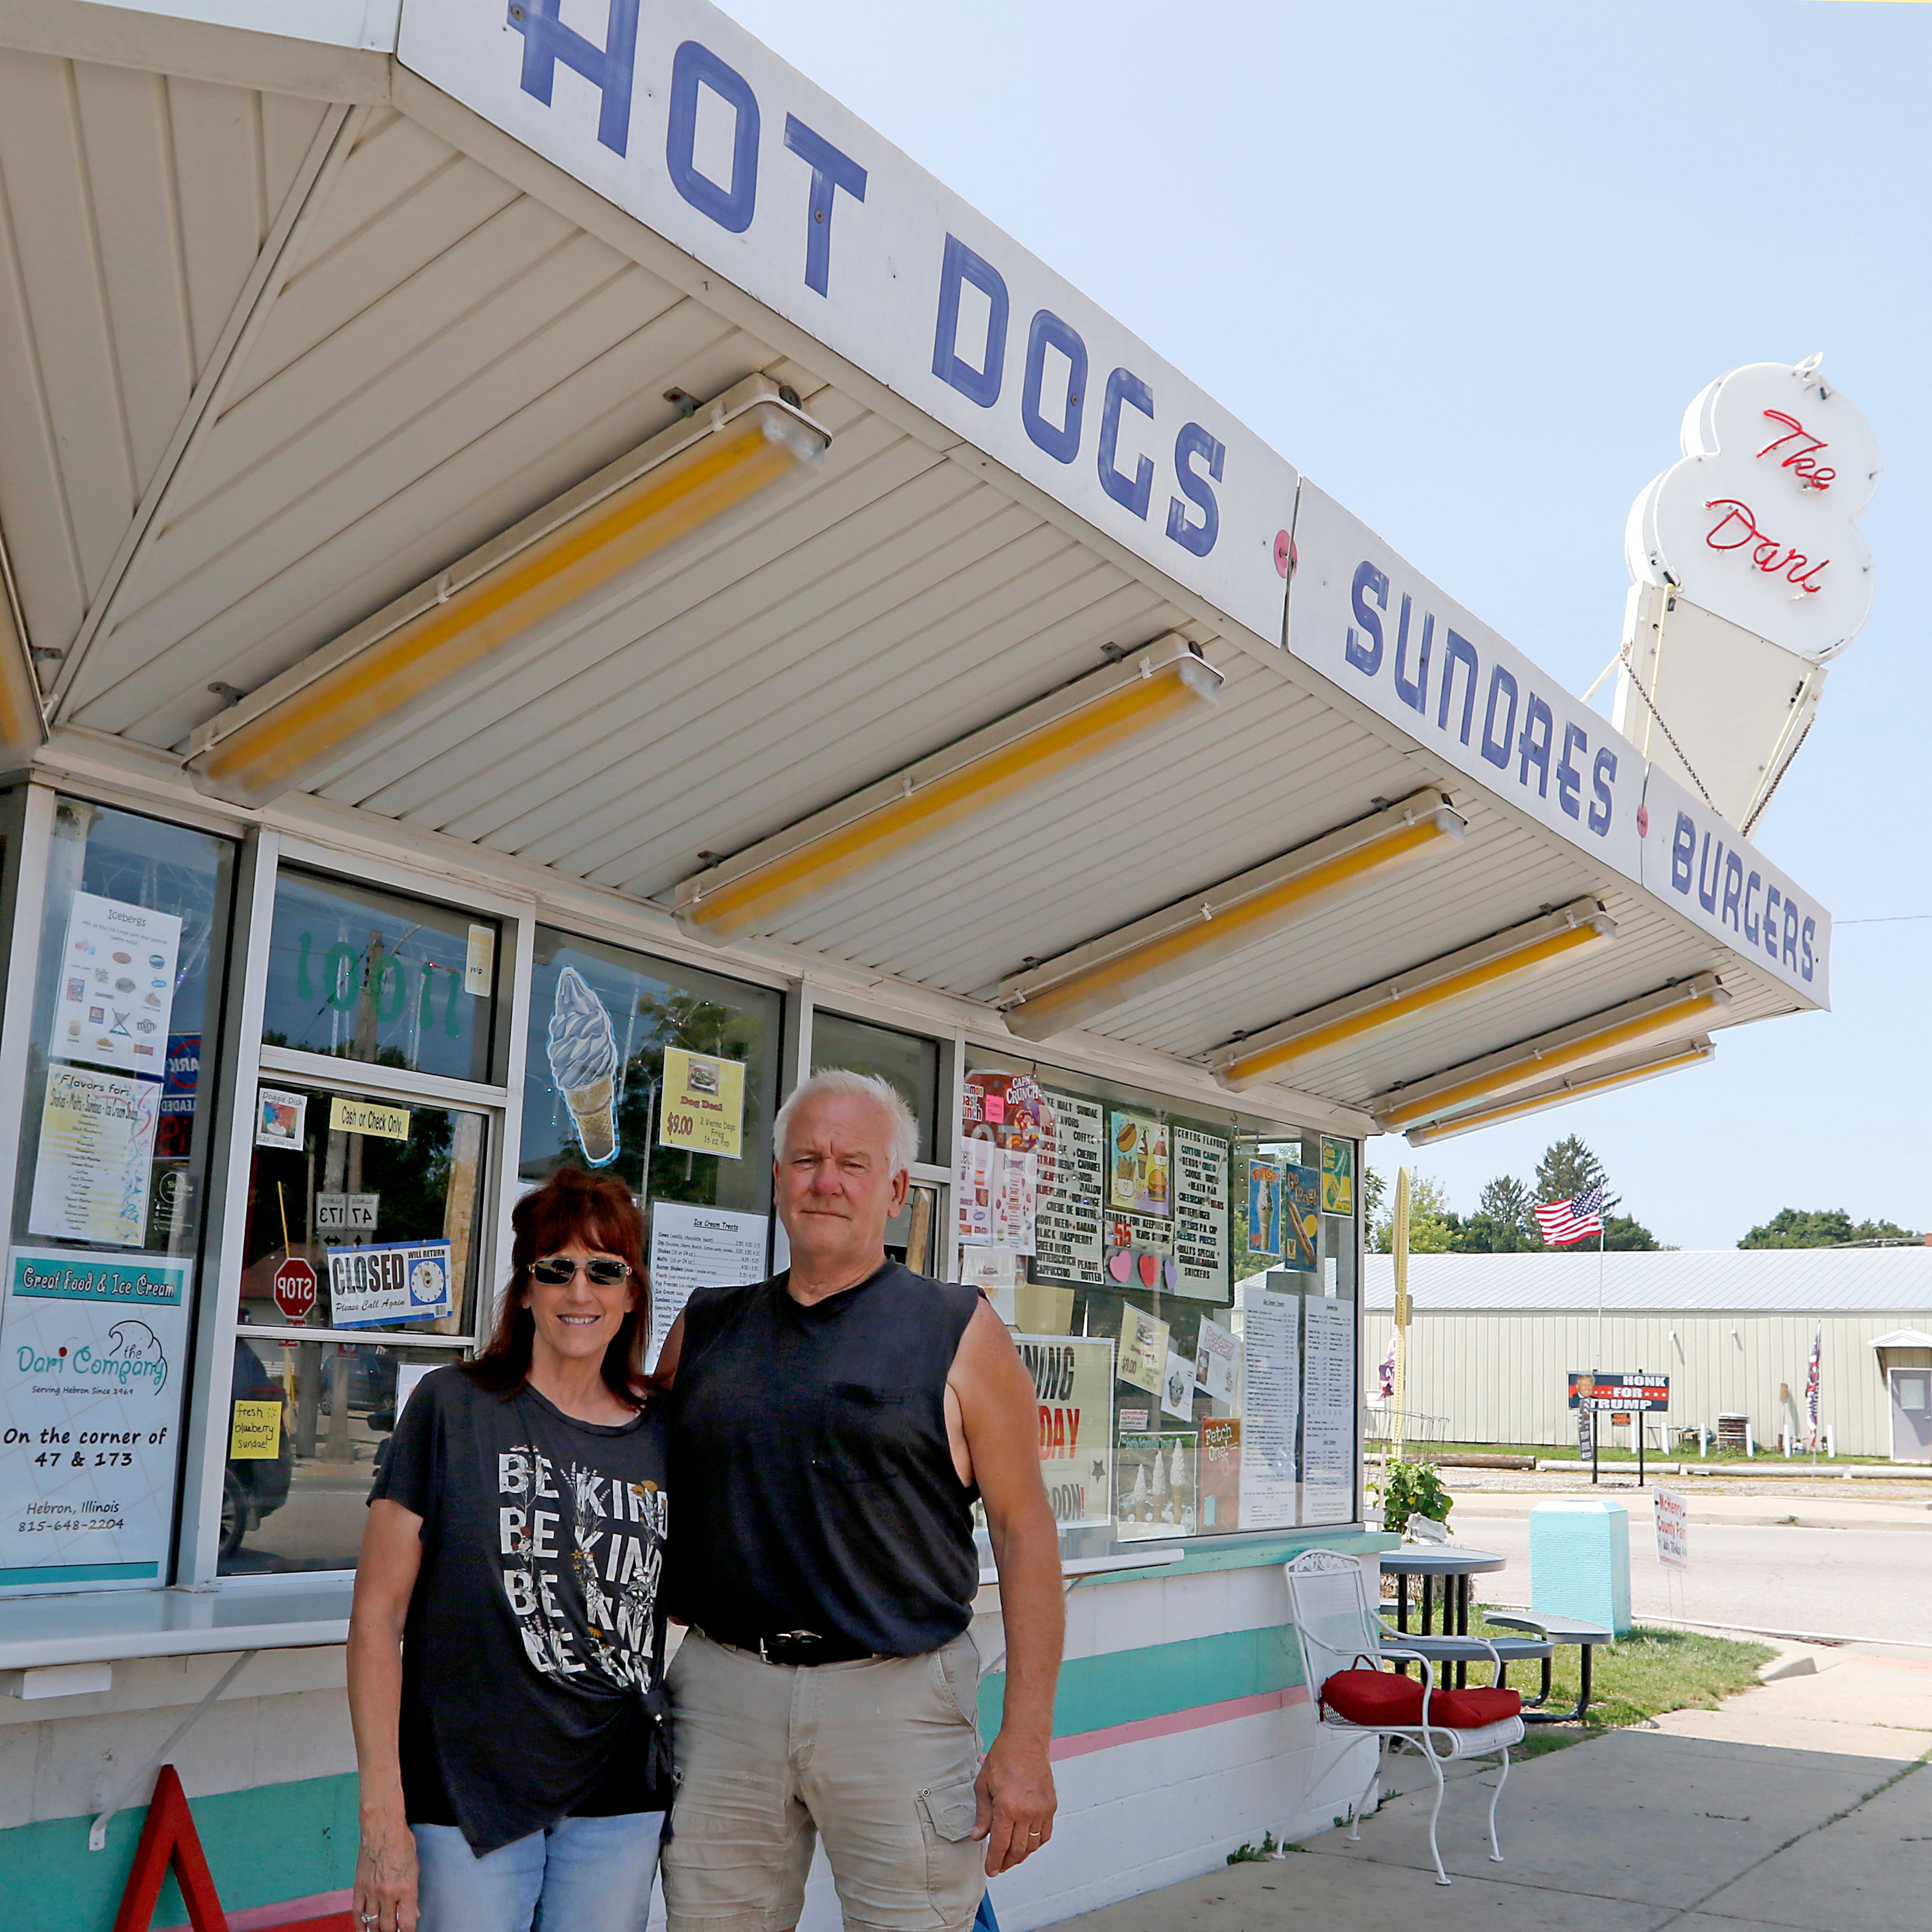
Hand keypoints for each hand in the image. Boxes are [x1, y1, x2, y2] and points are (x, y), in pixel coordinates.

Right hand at [354, 1805, 419, 1931]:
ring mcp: (371, 1892)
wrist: (382, 1829)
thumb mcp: (415, 1868)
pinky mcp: (359, 1888)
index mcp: (406, 1888)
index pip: (407, 1923)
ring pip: (373, 1924)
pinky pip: (357, 1914)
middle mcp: (388, 1893)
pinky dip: (360, 1925)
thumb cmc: (402, 1844)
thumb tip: (413, 1913)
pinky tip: (364, 1930)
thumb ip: (413, 1894)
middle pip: (389, 1928)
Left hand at [973, 1732, 1055, 1873]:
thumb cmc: (1003, 1758)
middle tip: (999, 1867)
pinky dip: (1036, 1844)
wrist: (1026, 1741)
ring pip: (1032, 1845)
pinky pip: (1045, 1834)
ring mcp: (1041, 1810)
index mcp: (1007, 1808)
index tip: (990, 1870)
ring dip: (1021, 1855)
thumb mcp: (983, 1786)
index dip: (994, 1862)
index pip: (1000, 1845)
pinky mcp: (1050, 1806)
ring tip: (1011, 1858)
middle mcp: (1027, 1812)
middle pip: (1017, 1850)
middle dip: (1006, 1862)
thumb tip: (978, 1836)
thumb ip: (982, 1815)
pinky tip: (1027, 1844)